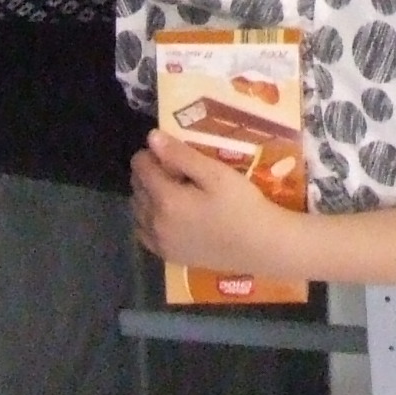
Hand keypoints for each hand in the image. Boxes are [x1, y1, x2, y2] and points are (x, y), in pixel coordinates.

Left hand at [129, 130, 305, 276]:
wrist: (259, 246)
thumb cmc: (241, 205)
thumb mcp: (215, 173)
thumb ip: (180, 155)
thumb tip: (151, 137)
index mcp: (165, 199)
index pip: (140, 166)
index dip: (152, 153)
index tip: (173, 152)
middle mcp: (154, 222)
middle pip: (136, 187)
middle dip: (149, 173)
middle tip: (178, 170)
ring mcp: (159, 242)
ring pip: (137, 210)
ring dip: (147, 195)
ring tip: (175, 191)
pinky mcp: (168, 256)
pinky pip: (143, 232)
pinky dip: (148, 219)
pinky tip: (168, 215)